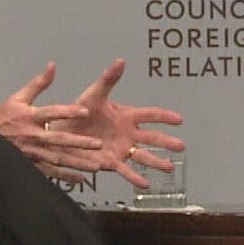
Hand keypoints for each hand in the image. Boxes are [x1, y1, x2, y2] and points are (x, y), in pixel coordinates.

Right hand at [0, 63, 104, 176]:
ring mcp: (32, 152)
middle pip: (59, 140)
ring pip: (58, 159)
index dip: (69, 112)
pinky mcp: (30, 164)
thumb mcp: (18, 97)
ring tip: (96, 165)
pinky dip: (65, 176)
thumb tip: (52, 66)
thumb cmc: (1, 117)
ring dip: (77, 163)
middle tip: (98, 144)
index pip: (52, 112)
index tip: (86, 111)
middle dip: (80, 143)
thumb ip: (39, 84)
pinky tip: (80, 179)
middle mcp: (32, 135)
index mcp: (29, 116)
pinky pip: (50, 172)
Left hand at [54, 58, 184, 188]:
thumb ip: (108, 80)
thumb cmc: (79, 111)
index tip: (179, 119)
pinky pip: (125, 170)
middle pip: (151, 138)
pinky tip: (145, 183)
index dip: (164, 117)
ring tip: (169, 168)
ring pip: (142, 156)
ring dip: (156, 162)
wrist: (62, 131)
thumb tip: (120, 61)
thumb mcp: (94, 94)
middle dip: (166, 142)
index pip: (149, 115)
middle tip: (181, 146)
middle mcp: (127, 133)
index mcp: (126, 116)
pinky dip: (134, 177)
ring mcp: (121, 148)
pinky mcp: (110, 161)